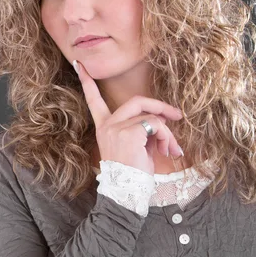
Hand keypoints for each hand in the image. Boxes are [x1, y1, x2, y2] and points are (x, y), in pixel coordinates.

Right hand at [73, 59, 182, 175]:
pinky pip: (155, 125)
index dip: (86, 81)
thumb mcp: (137, 147)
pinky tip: (167, 150)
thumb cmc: (133, 174)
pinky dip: (167, 136)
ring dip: (167, 132)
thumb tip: (162, 120)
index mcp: (104, 127)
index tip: (78, 64)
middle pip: (136, 100)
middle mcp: (107, 125)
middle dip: (159, 105)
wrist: (127, 193)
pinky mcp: (129, 133)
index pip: (93, 100)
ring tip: (171, 148)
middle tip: (177, 115)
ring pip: (151, 116)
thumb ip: (143, 129)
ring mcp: (116, 128)